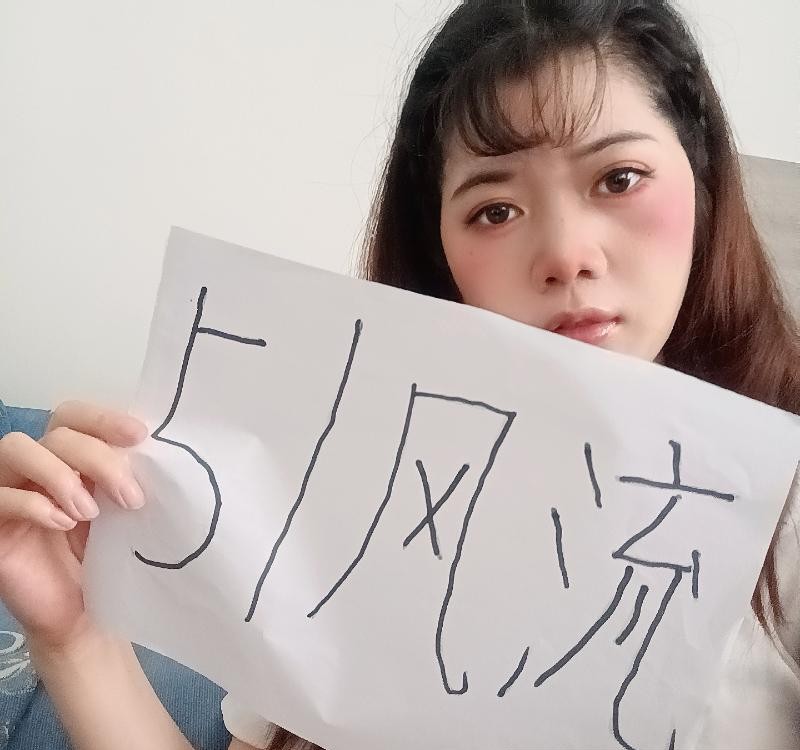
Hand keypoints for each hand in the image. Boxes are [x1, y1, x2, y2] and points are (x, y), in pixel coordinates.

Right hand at [0, 401, 147, 648]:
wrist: (83, 613)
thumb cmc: (104, 557)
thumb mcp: (121, 509)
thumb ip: (126, 477)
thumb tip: (158, 448)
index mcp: (67, 456)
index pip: (73, 415)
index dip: (103, 417)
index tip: (139, 435)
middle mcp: (35, 467)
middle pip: (56, 432)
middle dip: (97, 457)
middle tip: (130, 496)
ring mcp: (8, 491)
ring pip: (16, 449)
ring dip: (61, 474)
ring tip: (90, 512)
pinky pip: (0, 497)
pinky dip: (35, 504)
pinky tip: (63, 523)